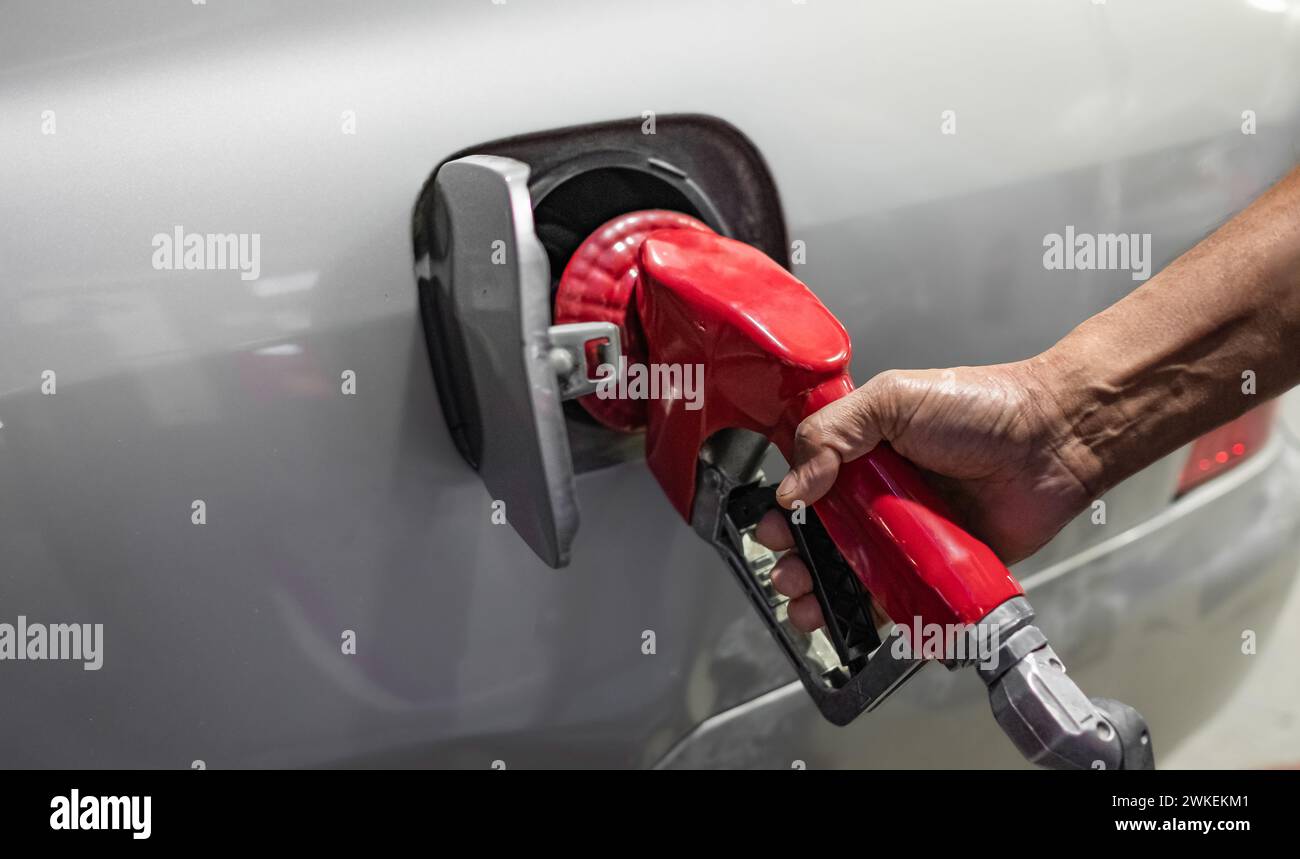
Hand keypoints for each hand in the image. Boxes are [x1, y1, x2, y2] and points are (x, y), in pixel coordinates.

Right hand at [755, 358, 1095, 631]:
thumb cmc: (982, 407)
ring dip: (823, 597)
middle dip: (796, 563)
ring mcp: (909, 537)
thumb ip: (830, 434)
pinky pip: (902, 601)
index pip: (808, 490)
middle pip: (823, 541)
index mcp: (862, 455)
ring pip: (854, 577)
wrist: (1052, 440)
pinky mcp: (940, 571)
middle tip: (788, 574)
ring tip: (808, 607)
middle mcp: (881, 498)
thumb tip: (791, 488)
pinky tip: (855, 623)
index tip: (775, 528)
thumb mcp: (891, 400)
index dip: (786, 513)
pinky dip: (876, 618)